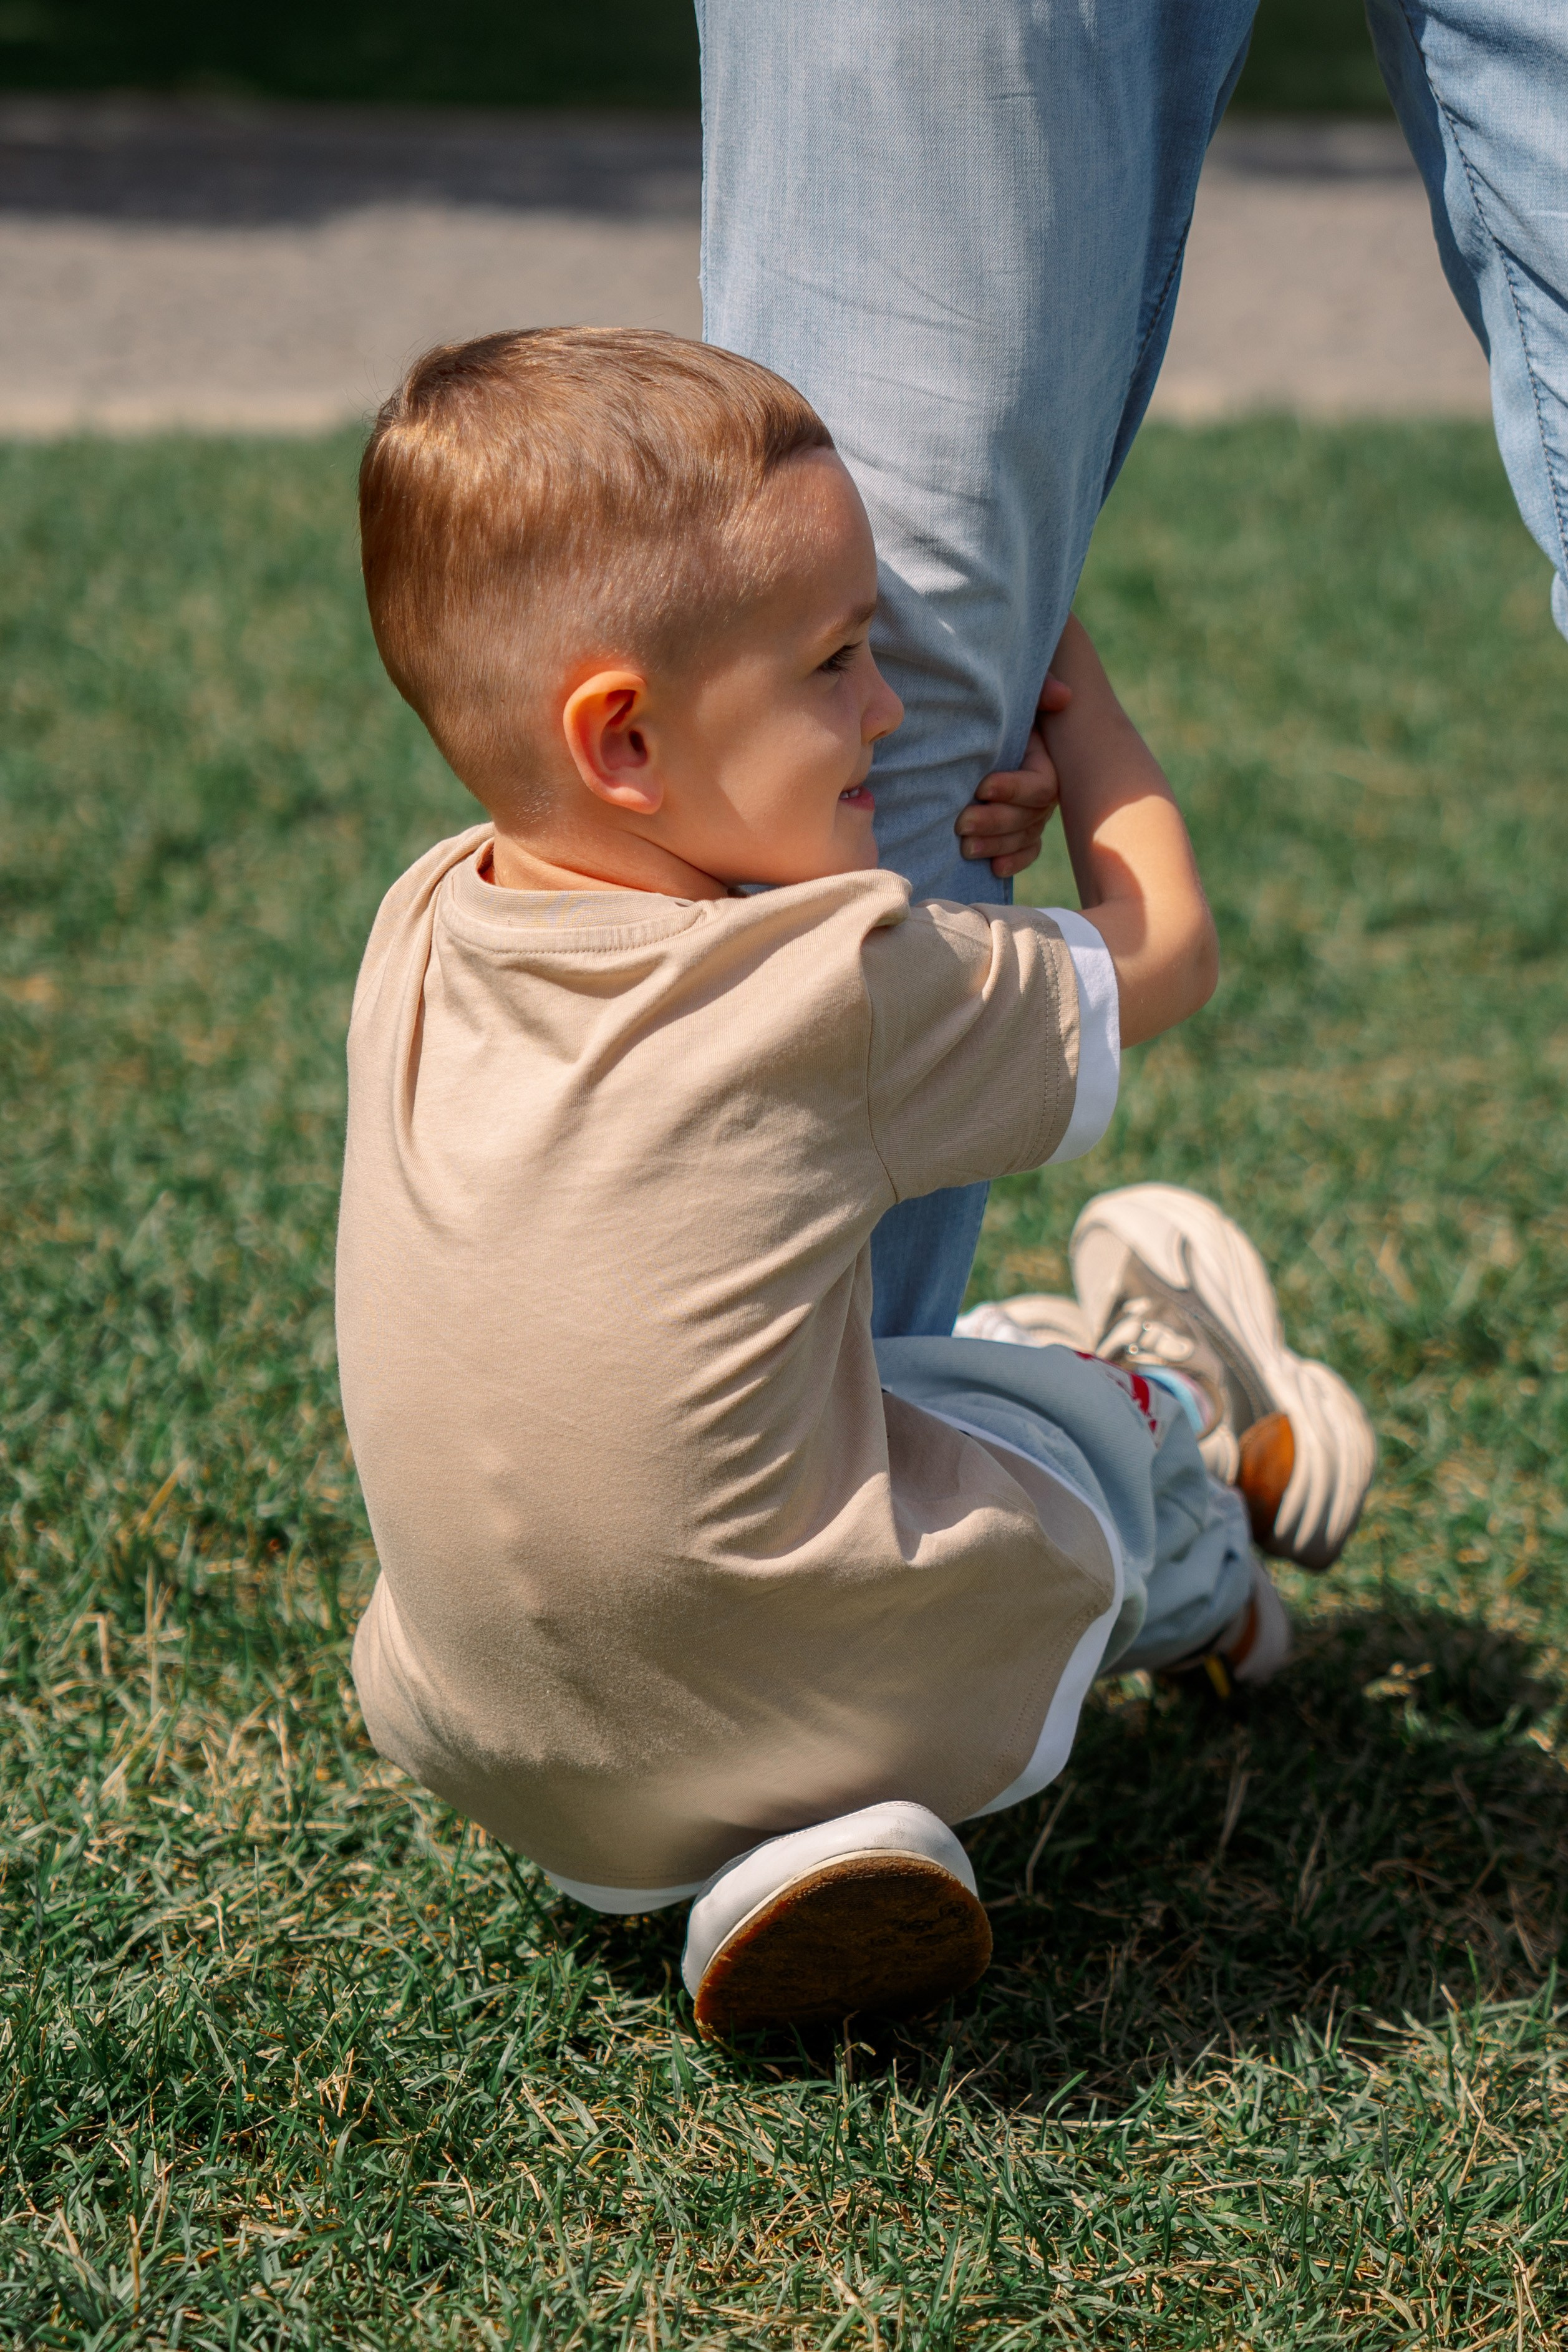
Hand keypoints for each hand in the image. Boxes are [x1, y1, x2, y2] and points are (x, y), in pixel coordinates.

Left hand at [954, 672, 1071, 878]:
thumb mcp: (1020, 697)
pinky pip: (1025, 851)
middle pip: (1029, 817)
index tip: (982, 786)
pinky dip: (1012, 861)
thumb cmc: (1000, 711)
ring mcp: (1032, 815)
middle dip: (995, 821)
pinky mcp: (1020, 831)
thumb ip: (1040, 691)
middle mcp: (1042, 794)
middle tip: (961, 822)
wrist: (983, 730)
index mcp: (1045, 763)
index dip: (1014, 788)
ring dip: (996, 845)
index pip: (1041, 785)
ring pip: (1023, 837)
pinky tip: (994, 869)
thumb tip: (1062, 696)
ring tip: (965, 847)